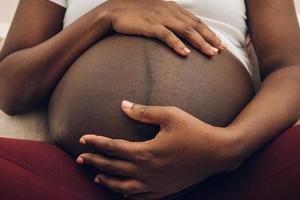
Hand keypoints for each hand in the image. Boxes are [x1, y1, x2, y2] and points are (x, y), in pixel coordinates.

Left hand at [77, 101, 236, 199]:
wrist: (218, 153)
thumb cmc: (194, 131)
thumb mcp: (170, 115)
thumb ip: (144, 112)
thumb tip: (123, 105)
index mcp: (146, 151)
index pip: (112, 147)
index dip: (95, 143)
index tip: (82, 139)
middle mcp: (147, 170)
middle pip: (112, 167)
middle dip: (94, 162)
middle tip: (79, 159)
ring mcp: (155, 184)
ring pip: (123, 186)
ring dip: (107, 181)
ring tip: (96, 176)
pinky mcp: (165, 190)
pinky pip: (140, 196)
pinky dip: (127, 194)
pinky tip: (123, 191)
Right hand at [102, 0, 225, 55]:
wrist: (115, 10)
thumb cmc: (135, 13)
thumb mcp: (156, 12)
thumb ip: (169, 18)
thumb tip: (179, 31)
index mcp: (173, 8)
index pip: (196, 21)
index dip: (209, 32)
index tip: (220, 43)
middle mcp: (170, 11)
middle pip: (195, 25)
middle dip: (211, 38)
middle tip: (222, 50)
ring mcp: (161, 18)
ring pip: (186, 30)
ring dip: (200, 42)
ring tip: (211, 53)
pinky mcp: (150, 26)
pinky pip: (167, 36)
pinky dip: (177, 44)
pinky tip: (185, 53)